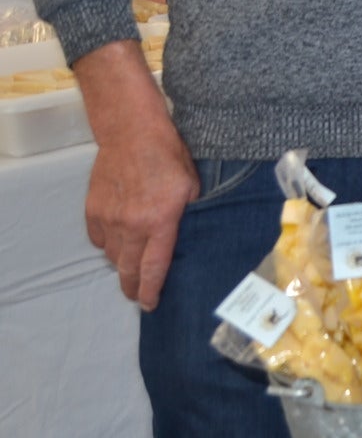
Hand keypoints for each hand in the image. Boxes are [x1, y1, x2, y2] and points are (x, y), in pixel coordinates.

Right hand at [76, 39, 198, 309]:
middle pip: (128, 270)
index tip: (151, 305)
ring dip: (122, 266)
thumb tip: (188, 239)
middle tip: (140, 296)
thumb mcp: (193, 187)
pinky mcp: (92, 210)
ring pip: (113, 256)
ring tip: (132, 269)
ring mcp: (108, 218)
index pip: (153, 268)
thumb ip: (188, 216)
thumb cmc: (169, 156)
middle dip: (134, 288)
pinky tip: (119, 243)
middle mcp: (131, 225)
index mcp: (160, 222)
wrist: (131, 132)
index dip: (151, 291)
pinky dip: (109, 246)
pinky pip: (99, 240)